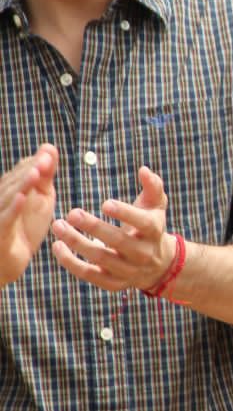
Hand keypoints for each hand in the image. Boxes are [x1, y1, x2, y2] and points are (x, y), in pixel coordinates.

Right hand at [0, 144, 57, 284]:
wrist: (9, 263)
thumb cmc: (24, 228)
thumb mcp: (40, 199)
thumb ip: (44, 175)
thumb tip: (49, 147)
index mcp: (9, 192)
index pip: (19, 174)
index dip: (33, 163)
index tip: (48, 154)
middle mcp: (0, 201)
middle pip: (12, 183)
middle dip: (29, 170)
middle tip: (44, 159)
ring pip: (7, 199)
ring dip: (21, 185)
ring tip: (35, 173)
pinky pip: (4, 220)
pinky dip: (13, 209)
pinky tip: (23, 199)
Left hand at [51, 166, 175, 292]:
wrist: (158, 264)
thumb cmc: (150, 226)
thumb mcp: (156, 206)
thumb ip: (153, 186)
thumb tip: (143, 170)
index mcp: (155, 231)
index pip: (143, 223)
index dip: (125, 214)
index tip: (104, 203)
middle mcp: (143, 253)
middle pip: (118, 241)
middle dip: (94, 227)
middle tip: (72, 213)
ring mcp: (128, 270)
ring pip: (100, 258)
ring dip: (76, 242)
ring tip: (58, 226)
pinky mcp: (113, 283)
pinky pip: (89, 275)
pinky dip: (71, 262)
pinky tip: (57, 246)